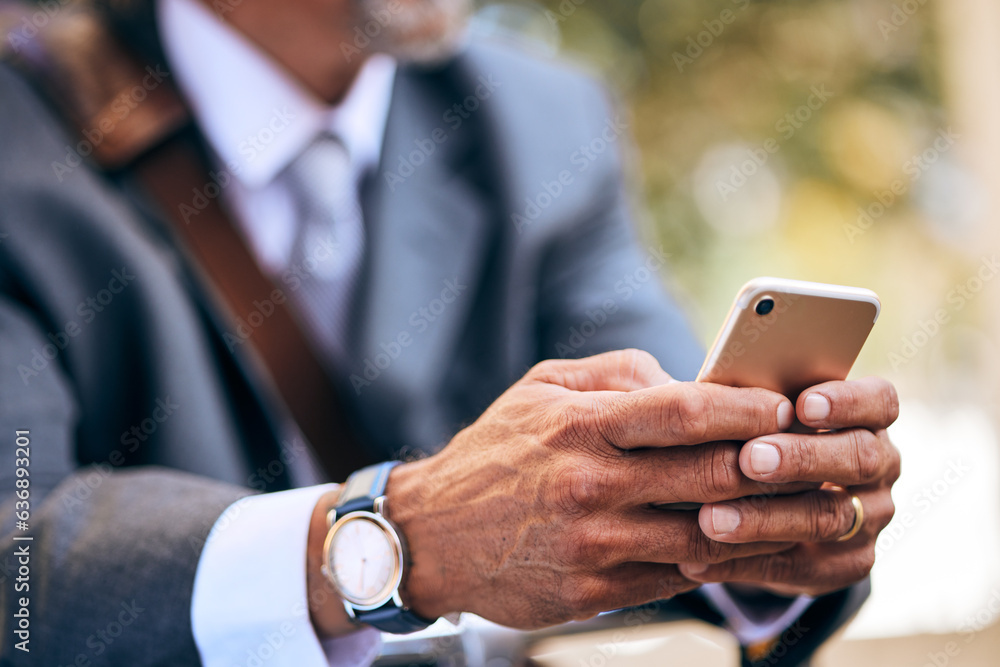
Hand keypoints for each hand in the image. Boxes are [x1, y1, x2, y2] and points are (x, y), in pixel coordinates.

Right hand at [383, 350, 807, 629]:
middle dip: (774, 467)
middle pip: (709, 474)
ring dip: (763, 523)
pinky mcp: (593, 590)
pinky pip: (676, 577)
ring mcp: (593, 544)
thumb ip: (616, 375)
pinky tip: (744, 544)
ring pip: (705, 536)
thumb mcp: (541, 389)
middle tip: (817, 458)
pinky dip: (717, 560)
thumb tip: (689, 381)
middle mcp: (590, 485)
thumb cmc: (495, 453)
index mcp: (580, 426)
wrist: (431, 536)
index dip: (746, 409)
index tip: (786, 407)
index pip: (683, 411)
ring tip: (803, 508)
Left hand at [678, 377, 900, 596]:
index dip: (847, 402)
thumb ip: (754, 401)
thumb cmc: (765, 435)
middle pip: (859, 459)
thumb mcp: (765, 413)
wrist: (775, 504)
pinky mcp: (846, 564)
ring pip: (827, 518)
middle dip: (801, 458)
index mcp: (868, 418)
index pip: (880, 402)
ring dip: (765, 518)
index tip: (803, 405)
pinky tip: (698, 559)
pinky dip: (744, 560)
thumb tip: (708, 389)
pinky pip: (798, 566)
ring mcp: (869, 519)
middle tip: (749, 459)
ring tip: (711, 518)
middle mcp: (880, 468)